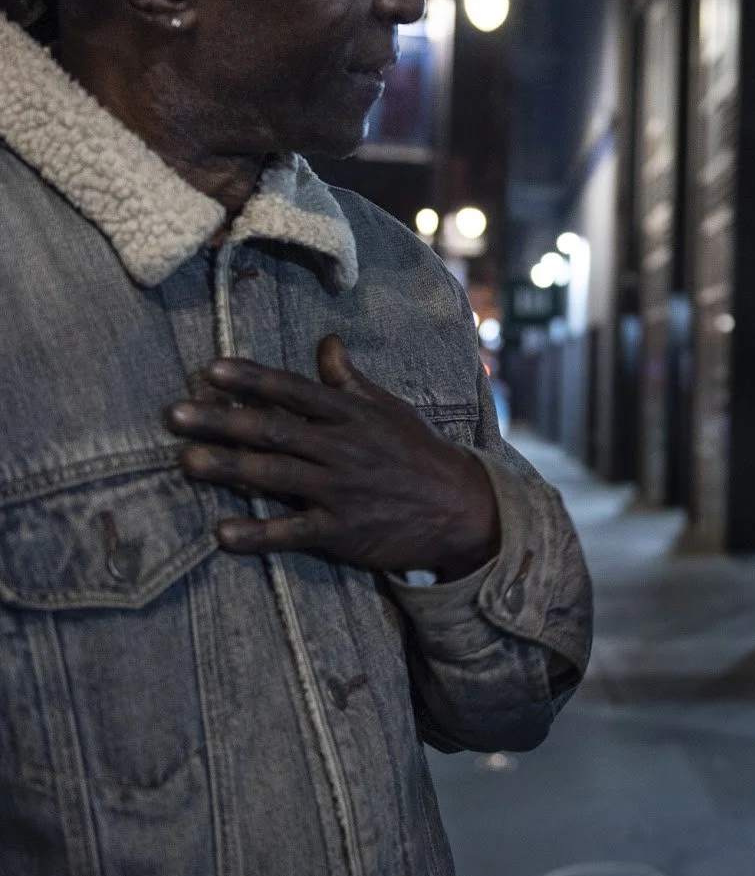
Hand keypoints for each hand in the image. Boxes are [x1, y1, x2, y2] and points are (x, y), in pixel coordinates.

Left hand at [165, 334, 499, 580]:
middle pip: (273, 429)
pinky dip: (259, 534)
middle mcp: (342, 448)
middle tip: (174, 414)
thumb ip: (350, 381)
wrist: (460, 506)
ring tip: (187, 460)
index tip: (212, 369)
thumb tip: (328, 342)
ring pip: (276, 475)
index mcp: (351, 415)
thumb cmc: (418, 452)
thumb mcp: (389, 409)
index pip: (294, 390)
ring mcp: (342, 490)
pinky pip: (294, 532)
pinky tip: (223, 534)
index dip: (253, 380)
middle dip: (221, 420)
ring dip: (229, 468)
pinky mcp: (344, 531)